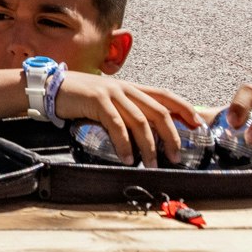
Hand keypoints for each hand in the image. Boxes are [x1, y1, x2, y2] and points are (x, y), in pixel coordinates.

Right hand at [53, 71, 200, 165]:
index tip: (197, 125)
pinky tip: (126, 157)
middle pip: (158, 111)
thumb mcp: (109, 101)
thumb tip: (147, 134)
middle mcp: (125, 88)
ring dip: (148, 146)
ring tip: (150, 164)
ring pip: (140, 121)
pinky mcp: (97, 100)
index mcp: (131, 88)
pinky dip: (124, 143)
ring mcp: (111, 92)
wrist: (53, 87)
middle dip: (171, 135)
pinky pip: (116, 124)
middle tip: (175, 156)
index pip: (164, 95)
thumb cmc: (82, 98)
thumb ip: (127, 111)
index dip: (184, 108)